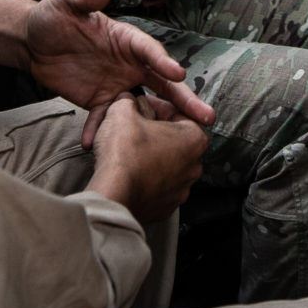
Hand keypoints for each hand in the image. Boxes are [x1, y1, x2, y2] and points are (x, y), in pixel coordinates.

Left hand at [16, 0, 214, 143]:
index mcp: (127, 38)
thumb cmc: (53, 15)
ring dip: (162, 122)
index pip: (150, 50)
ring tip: (180, 141)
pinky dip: (105, 132)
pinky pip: (108, 119)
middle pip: (163, 82)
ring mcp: (118, 83)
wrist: (32, 42)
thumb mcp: (66, 1)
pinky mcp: (100, 100)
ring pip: (147, 105)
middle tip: (206, 116)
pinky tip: (101, 146)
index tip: (178, 74)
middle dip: (185, 99)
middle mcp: (130, 62)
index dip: (164, 61)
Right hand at [88, 94, 204, 224]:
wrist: (113, 195)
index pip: (177, 113)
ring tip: (128, 152)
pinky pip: (158, 187)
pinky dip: (146, 179)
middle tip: (132, 128)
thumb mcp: (122, 111)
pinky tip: (130, 172)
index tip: (139, 107)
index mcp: (194, 138)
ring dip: (150, 156)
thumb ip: (129, 100)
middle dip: (154, 132)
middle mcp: (195, 166)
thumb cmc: (124, 154)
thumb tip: (127, 100)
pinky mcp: (167, 207)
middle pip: (173, 139)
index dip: (154, 106)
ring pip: (166, 164)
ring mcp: (182, 189)